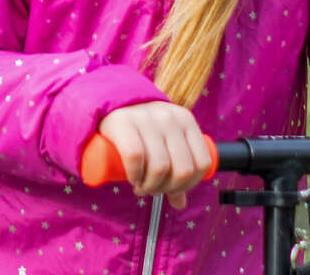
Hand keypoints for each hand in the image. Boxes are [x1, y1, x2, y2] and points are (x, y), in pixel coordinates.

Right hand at [97, 101, 211, 208]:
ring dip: (150, 186)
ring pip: (160, 167)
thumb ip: (174, 170)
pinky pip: (135, 157)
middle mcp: (169, 116)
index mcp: (185, 120)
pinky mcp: (122, 120)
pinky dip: (135, 175)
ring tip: (141, 186)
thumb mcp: (164, 144)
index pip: (201, 164)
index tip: (171, 189)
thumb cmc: (141, 131)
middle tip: (152, 190)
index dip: (189, 185)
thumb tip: (180, 204)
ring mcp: (146, 116)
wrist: (107, 105)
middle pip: (182, 169)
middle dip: (167, 188)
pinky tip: (132, 179)